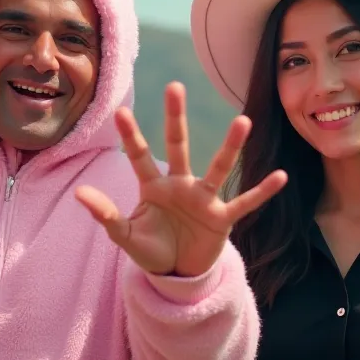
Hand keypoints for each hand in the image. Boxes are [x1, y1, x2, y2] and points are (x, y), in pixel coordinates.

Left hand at [75, 82, 286, 276]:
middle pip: (178, 145)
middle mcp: (181, 184)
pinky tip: (280, 177)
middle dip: (176, 118)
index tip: (120, 110)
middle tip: (174, 86)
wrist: (178, 272)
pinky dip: (262, 191)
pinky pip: (245, 203)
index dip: (131, 135)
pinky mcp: (222, 219)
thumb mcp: (125, 236)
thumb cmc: (153, 248)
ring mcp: (204, 199)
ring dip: (231, 146)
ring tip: (244, 121)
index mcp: (154, 186)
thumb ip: (105, 215)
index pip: (140, 156)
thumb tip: (79, 193)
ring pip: (218, 168)